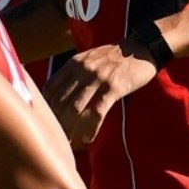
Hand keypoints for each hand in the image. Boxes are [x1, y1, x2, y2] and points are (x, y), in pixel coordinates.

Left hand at [44, 40, 161, 145]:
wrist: (143, 47)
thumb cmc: (116, 56)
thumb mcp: (90, 58)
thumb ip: (75, 72)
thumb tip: (60, 94)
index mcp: (74, 63)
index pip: (50, 88)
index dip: (45, 107)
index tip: (45, 121)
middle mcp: (82, 69)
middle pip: (59, 101)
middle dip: (54, 122)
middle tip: (54, 137)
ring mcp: (98, 79)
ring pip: (74, 108)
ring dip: (69, 128)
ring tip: (68, 142)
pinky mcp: (114, 88)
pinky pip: (97, 112)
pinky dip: (91, 128)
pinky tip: (88, 138)